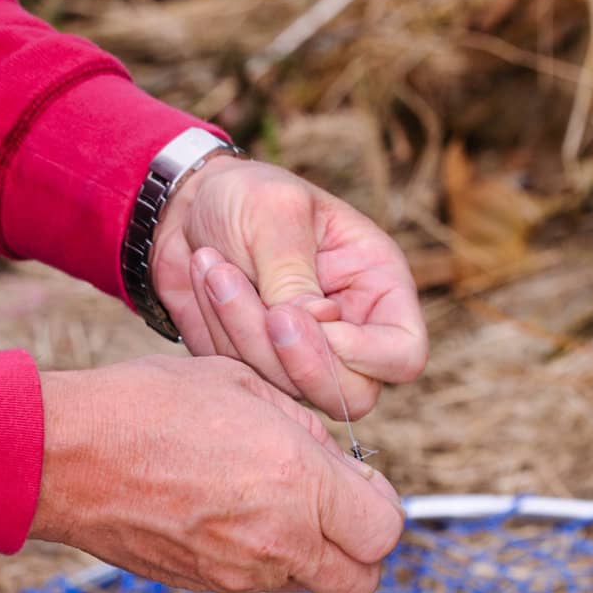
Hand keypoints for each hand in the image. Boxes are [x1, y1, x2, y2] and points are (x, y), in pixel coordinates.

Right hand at [31, 356, 404, 592]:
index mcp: (300, 484)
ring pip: (309, 582)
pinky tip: (227, 511)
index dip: (380, 507)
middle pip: (361, 581)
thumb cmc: (152, 406)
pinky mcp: (206, 585)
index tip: (359, 485)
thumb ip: (307, 432)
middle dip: (359, 550)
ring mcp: (241, 572)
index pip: (385, 530)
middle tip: (335, 511)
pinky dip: (262, 556)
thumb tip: (337, 463)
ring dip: (309, 551)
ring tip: (267, 500)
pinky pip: (259, 581)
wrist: (65, 455)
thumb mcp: (246, 388)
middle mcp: (280, 540)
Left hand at [150, 157, 427, 419]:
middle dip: (302, 361)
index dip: (364, 355)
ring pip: (292, 389)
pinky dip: (222, 336)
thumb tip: (316, 322)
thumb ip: (295, 274)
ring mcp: (307, 359)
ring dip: (246, 333)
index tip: (308, 317)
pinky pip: (249, 380)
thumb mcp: (275, 211)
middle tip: (269, 313)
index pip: (404, 355)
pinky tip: (208, 283)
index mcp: (379, 288)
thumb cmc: (246, 196)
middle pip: (355, 396)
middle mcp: (352, 334)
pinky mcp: (262, 369)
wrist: (188, 208)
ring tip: (216, 270)